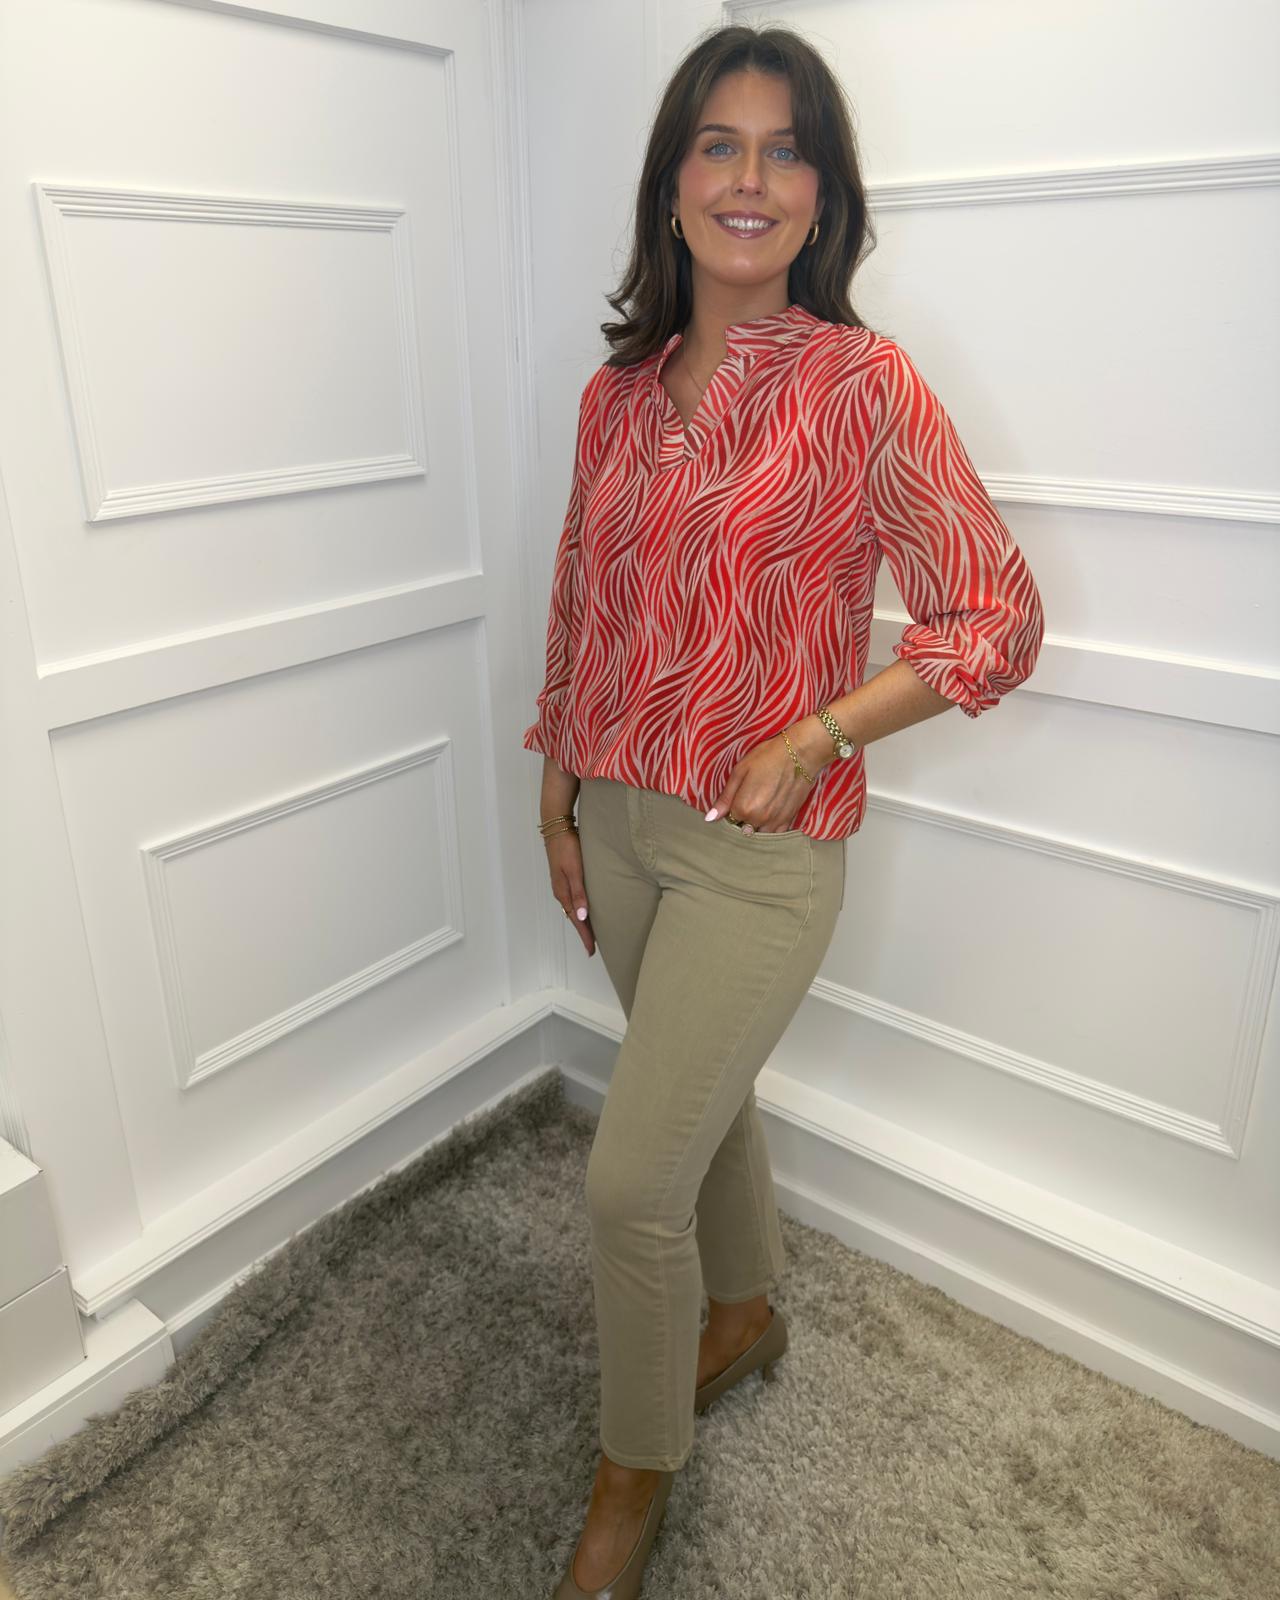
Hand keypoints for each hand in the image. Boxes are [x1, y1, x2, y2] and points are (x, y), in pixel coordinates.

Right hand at [542, 829, 594, 955]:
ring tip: (590, 931)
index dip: (584, 936)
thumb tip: (581, 917)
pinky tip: (584, 907)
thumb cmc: (567, 846)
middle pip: (573, 917)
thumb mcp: (574, 870)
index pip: (575, 920)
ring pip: (572, 908)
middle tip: (592, 946)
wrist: (556, 827)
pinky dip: (578, 908)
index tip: (591, 951)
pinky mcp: (564, 876)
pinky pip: (572, 899)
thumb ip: (579, 893)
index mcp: (563, 892)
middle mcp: (561, 891)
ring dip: (580, 920)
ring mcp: (562, 883)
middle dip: (582, 932)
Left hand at [705, 729, 823, 832]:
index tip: (737, 798)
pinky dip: (770, 828)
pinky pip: (775, 834)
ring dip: (756, 825)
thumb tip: (710, 819)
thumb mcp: (740, 772)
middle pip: (744, 828)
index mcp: (743, 808)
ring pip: (759, 833)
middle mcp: (758, 819)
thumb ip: (725, 798)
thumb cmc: (767, 757)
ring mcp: (775, 822)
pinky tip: (770, 814)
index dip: (731, 809)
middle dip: (743, 819)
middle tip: (750, 799)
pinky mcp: (788, 820)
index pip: (730, 819)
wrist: (800, 754)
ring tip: (760, 806)